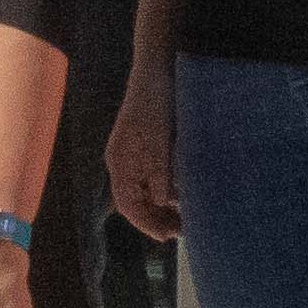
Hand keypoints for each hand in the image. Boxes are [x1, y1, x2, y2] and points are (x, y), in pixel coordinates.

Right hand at [108, 56, 180, 242]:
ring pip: (147, 191)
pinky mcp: (148, 148)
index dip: (146, 223)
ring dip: (164, 206)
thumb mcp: (159, 139)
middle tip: (182, 231)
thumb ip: (159, 171)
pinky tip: (185, 194)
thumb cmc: (155, 103)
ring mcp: (135, 156)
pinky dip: (168, 190)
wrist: (156, 70)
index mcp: (121, 163)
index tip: (167, 237)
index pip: (127, 205)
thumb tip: (163, 202)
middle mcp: (125, 164)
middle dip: (156, 219)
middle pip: (136, 201)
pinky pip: (155, 178)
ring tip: (187, 217)